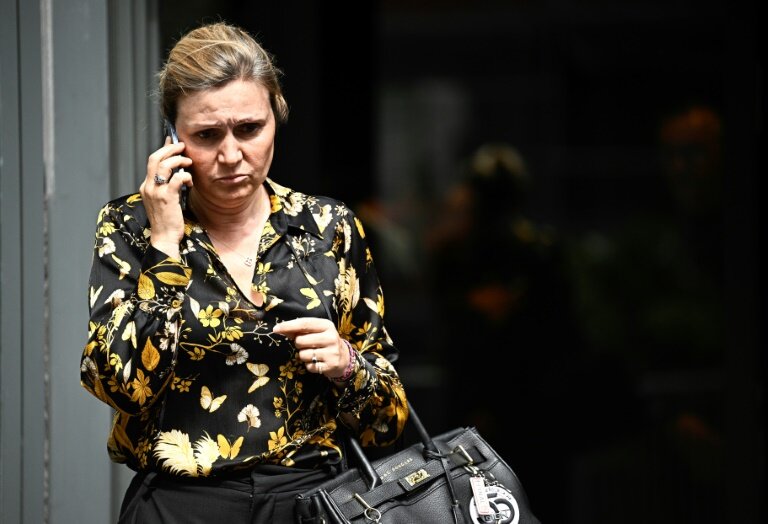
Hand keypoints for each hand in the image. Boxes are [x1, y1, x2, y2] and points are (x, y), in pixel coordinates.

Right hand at [140, 136, 193, 258]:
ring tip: (189, 163)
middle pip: (155, 158)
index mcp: (146, 186)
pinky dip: (185, 176)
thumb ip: (166, 185)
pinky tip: (190, 181)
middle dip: (170, 148)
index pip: (152, 161)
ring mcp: (156, 192)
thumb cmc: (167, 220)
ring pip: (165, 165)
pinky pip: (176, 178)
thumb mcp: (163, 199)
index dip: (164, 149)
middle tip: (183, 146)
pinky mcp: (167, 198)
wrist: (164, 238)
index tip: (173, 141)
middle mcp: (148, 187)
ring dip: (179, 160)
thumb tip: (177, 171)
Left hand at [273, 317, 349, 378]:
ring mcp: (331, 352)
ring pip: (303, 355)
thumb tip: (280, 329)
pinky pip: (309, 366)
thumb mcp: (317, 332)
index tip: (276, 329)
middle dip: (298, 344)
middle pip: (300, 341)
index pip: (304, 324)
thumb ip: (300, 329)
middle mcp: (331, 337)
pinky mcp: (330, 365)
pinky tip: (317, 362)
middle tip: (307, 345)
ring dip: (303, 356)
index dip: (288, 326)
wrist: (344, 359)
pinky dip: (309, 365)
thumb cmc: (325, 342)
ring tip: (313, 354)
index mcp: (327, 325)